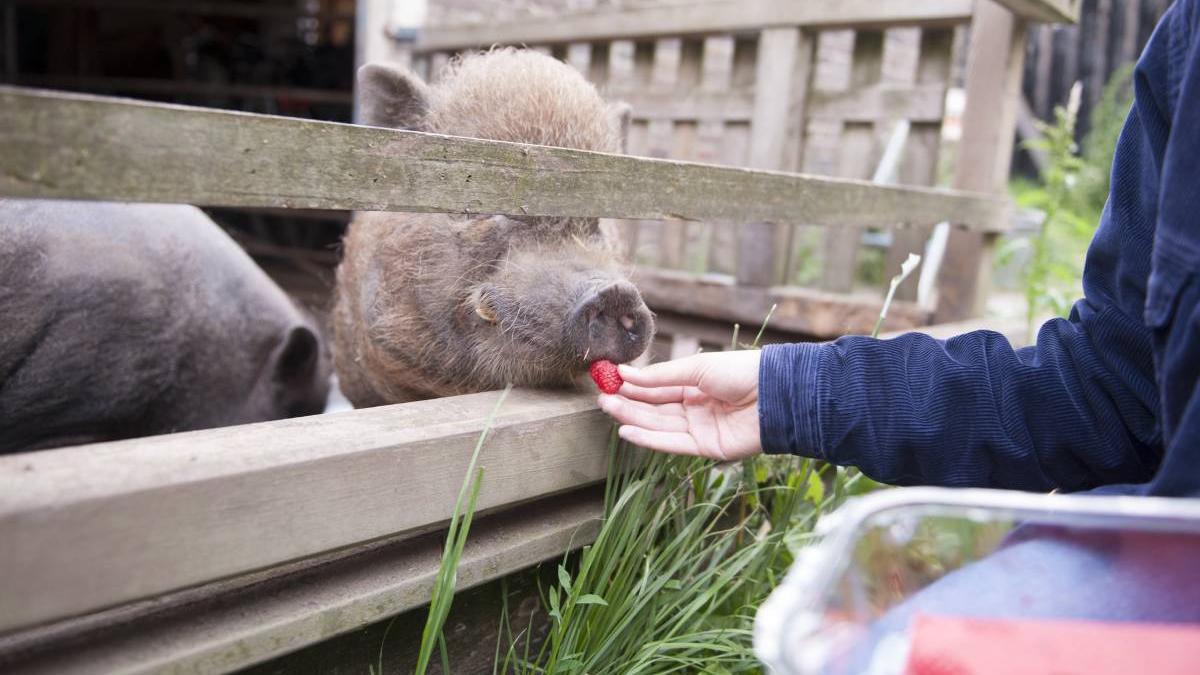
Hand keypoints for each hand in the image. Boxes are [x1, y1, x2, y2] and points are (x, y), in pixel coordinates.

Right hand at [597, 351, 762, 460]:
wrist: (776, 393)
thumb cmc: (741, 372)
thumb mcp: (696, 368)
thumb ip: (661, 376)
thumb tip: (626, 374)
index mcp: (695, 385)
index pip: (657, 388)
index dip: (633, 386)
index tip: (609, 381)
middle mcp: (695, 408)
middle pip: (655, 409)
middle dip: (628, 404)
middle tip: (602, 398)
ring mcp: (700, 429)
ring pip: (659, 426)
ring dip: (633, 419)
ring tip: (609, 409)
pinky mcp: (706, 448)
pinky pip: (672, 444)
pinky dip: (649, 439)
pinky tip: (627, 430)